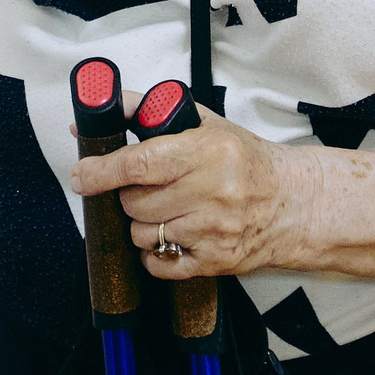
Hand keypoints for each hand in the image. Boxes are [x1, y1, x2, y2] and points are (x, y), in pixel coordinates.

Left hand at [68, 99, 314, 279]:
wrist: (293, 203)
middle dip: (127, 196)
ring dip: (142, 223)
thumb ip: (147, 110)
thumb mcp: (202, 123)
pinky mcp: (216, 262)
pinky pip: (160, 265)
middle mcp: (212, 192)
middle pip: (134, 203)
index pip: (139, 164)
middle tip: (144, 188)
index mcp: (206, 151)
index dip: (101, 171)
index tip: (81, 174)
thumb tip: (100, 112)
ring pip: (142, 234)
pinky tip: (171, 235)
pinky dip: (154, 253)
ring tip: (166, 209)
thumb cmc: (244, 159)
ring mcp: (214, 231)